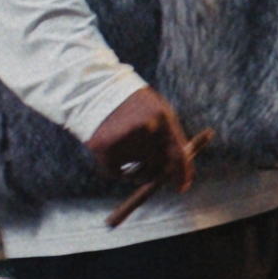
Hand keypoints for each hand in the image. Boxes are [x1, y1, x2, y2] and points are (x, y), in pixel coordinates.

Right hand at [86, 88, 197, 221]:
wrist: (95, 90)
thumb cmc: (134, 102)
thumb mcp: (157, 110)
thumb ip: (170, 137)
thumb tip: (179, 169)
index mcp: (162, 117)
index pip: (178, 154)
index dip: (182, 174)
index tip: (182, 188)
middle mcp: (145, 130)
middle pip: (158, 168)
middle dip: (157, 172)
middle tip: (151, 168)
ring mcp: (125, 141)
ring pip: (138, 172)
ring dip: (137, 169)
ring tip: (128, 147)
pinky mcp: (105, 151)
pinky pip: (119, 173)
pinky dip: (118, 168)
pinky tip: (113, 148)